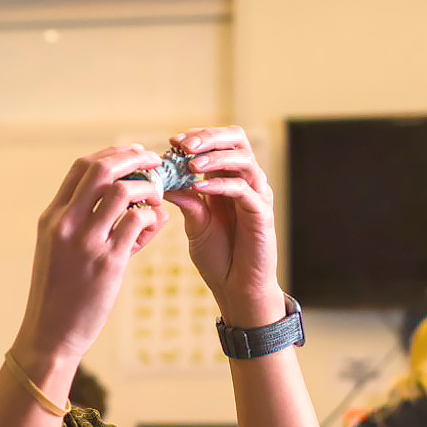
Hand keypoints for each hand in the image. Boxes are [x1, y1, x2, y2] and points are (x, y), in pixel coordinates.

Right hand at [15, 144, 169, 367]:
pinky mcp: (107, 263)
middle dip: (134, 158)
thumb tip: (142, 210)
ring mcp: (85, 242)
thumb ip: (95, 227)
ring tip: (157, 200)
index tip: (134, 156)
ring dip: (148, 189)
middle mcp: (65, 224)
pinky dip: (151, 217)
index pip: (82, 167)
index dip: (113, 154)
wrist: (50, 336)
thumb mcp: (64, 253)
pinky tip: (155, 224)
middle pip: (102, 169)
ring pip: (123, 191)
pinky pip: (137, 222)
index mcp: (52, 217)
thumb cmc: (60, 296)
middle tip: (155, 162)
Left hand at [165, 126, 282, 325]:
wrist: (237, 289)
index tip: (172, 142)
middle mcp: (247, 183)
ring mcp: (257, 196)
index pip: (220, 143)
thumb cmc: (219, 258)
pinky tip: (200, 187)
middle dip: (208, 137)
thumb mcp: (196, 225)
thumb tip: (163, 178)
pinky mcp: (262, 213)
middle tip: (183, 144)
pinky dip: (221, 184)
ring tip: (189, 164)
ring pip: (243, 160)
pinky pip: (244, 190)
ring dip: (214, 158)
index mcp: (229, 181)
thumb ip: (186, 200)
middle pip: (237, 140)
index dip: (198, 137)